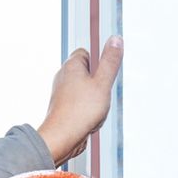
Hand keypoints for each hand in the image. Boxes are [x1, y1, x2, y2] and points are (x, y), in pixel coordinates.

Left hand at [37, 37, 123, 164]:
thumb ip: (110, 61)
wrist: (62, 137)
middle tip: (102, 93)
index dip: (99, 61)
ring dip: (94, 99)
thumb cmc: (80, 112)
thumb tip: (116, 40)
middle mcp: (63, 76)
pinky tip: (91, 118)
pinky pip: (81, 104)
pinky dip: (88, 110)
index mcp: (71, 65)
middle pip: (87, 72)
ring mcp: (62, 92)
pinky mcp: (63, 107)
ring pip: (85, 90)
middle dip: (98, 83)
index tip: (106, 71)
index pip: (86, 52)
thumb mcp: (102, 83)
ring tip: (96, 108)